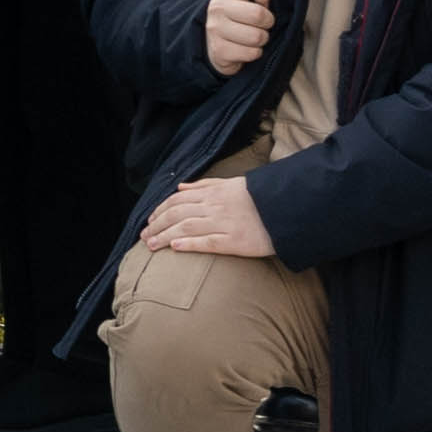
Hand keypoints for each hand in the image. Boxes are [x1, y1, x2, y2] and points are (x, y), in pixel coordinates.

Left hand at [139, 173, 279, 259]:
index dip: (160, 210)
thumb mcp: (232, 183)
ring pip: (187, 228)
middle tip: (144, 236)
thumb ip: (205, 185)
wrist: (287, 208)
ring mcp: (224, 224)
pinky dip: (189, 244)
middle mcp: (215, 207)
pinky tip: (175, 247)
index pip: (178, 200)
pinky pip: (208, 242)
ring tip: (151, 244)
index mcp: (214, 193)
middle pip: (177, 214)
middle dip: (157, 225)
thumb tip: (180, 186)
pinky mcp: (235, 242)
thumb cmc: (259, 197)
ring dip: (165, 236)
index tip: (150, 220)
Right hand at [200, 0, 271, 72]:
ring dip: (261, 39)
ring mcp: (215, 29)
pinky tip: (245, 48)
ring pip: (257, 36)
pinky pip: (252, 53)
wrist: (209, 41)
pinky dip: (254, 53)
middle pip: (259, 14)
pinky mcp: (219, 50)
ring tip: (254, 36)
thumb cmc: (235, 15)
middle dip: (267, 22)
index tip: (260, 0)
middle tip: (261, 24)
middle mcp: (217, 6)